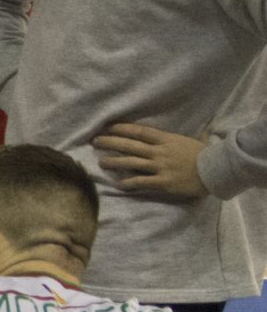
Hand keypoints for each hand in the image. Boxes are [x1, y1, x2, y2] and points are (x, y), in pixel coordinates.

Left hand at [94, 122, 208, 197]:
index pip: (139, 131)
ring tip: (101, 162)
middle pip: (129, 145)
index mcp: (166, 139)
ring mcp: (160, 166)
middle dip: (110, 142)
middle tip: (95, 141)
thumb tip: (205, 126)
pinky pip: (140, 181)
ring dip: (113, 162)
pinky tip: (118, 184)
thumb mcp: (195, 140)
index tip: (107, 127)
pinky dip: (128, 183)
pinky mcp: (162, 182)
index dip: (121, 128)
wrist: (217, 171)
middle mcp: (160, 151)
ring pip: (131, 163)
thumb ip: (189, 134)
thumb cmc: (206, 155)